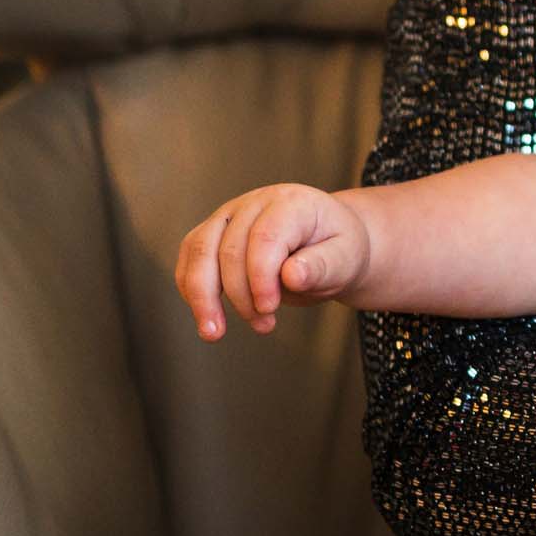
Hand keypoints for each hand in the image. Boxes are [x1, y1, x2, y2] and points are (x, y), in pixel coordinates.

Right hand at [175, 184, 372, 340]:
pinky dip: (191, 289)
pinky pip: (190, 258)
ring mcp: (231, 214)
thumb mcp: (345, 260)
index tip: (269, 309)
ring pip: (199, 250)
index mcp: (293, 203)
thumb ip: (322, 267)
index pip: (266, 237)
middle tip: (264, 325)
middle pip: (230, 248)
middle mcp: (257, 202)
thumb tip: (292, 276)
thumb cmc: (338, 251)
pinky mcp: (214, 232)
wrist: (329, 245)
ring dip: (202, 297)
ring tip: (214, 333)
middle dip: (240, 296)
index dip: (261, 277)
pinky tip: (207, 316)